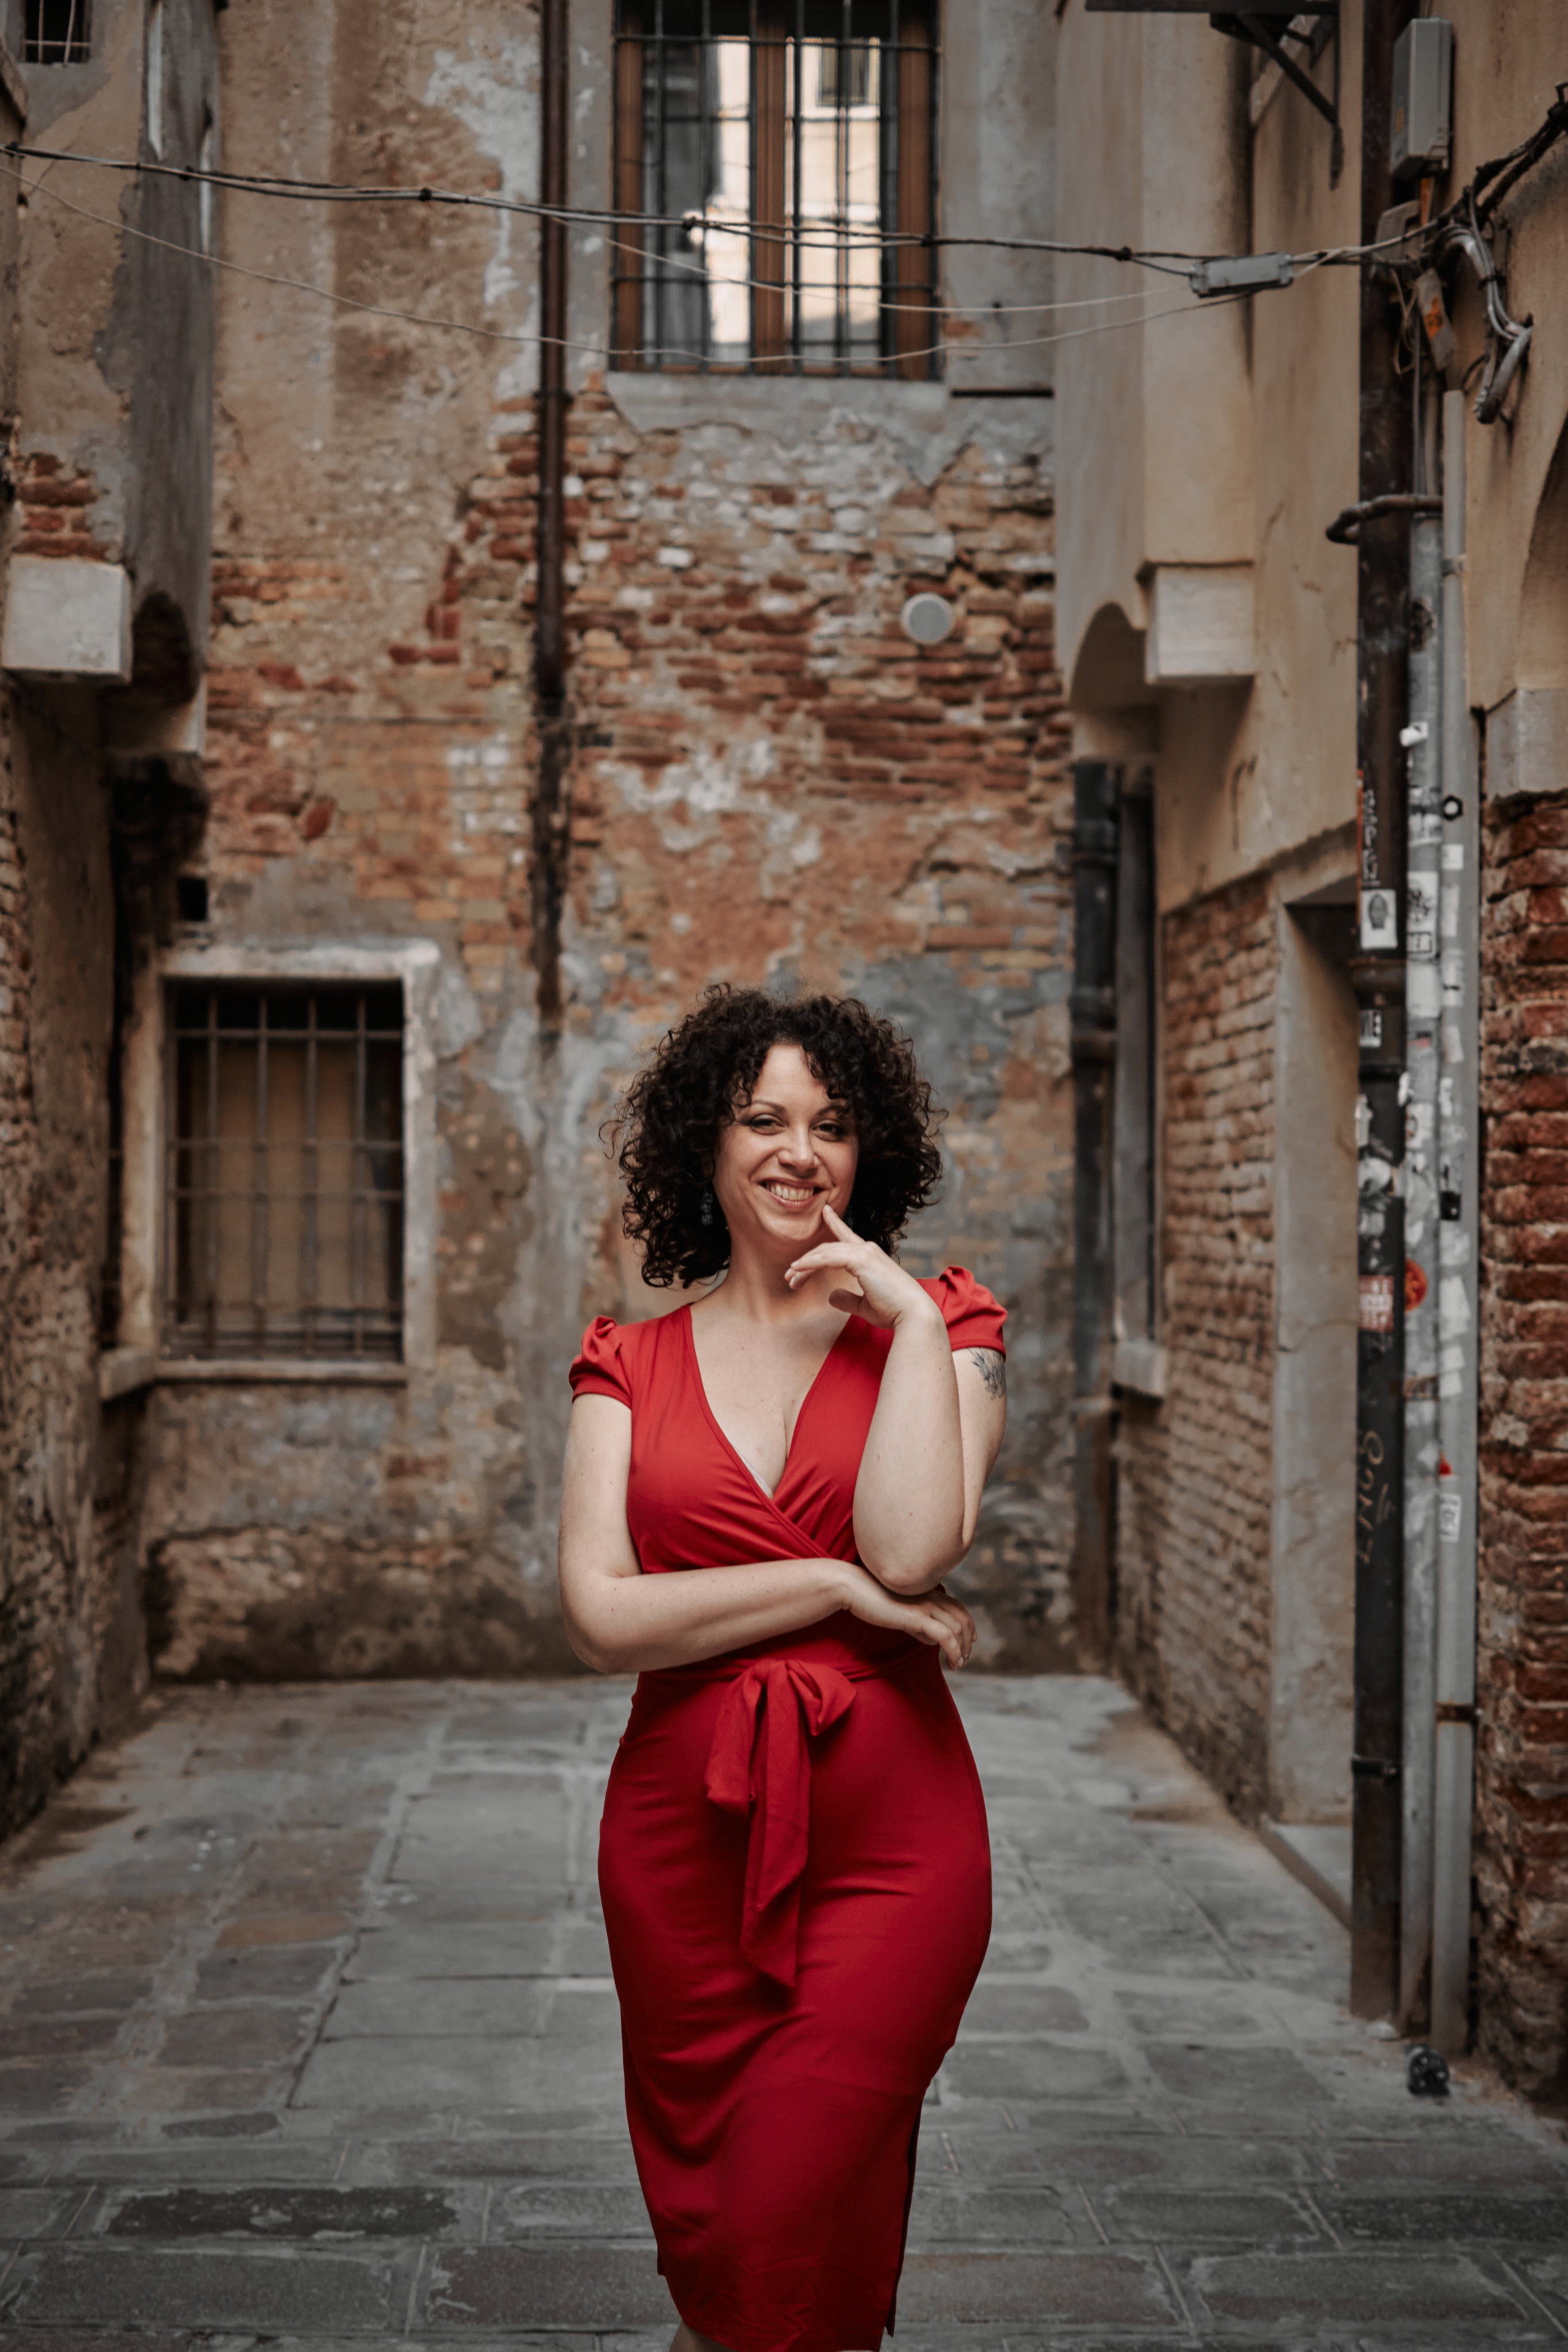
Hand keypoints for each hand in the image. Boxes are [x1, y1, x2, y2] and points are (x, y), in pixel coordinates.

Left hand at [784, 1204, 939, 1329]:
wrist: (912, 1314)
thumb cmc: (893, 1311)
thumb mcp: (865, 1305)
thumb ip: (847, 1299)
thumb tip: (831, 1296)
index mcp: (870, 1257)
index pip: (847, 1236)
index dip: (835, 1223)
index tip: (825, 1210)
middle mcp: (867, 1249)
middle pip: (828, 1249)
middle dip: (807, 1260)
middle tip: (790, 1275)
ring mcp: (865, 1252)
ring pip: (825, 1253)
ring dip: (804, 1265)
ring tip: (789, 1277)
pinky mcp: (861, 1260)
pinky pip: (827, 1258)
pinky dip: (810, 1263)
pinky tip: (797, 1270)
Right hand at [836, 1563, 975, 1669]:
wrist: (854, 1588)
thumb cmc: (872, 1599)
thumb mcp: (900, 1611)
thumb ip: (916, 1621)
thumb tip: (928, 1636)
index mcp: (927, 1592)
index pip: (957, 1607)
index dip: (968, 1624)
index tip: (970, 1641)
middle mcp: (931, 1597)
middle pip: (962, 1618)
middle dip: (967, 1640)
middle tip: (965, 1658)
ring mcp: (925, 1606)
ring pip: (958, 1628)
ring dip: (962, 1649)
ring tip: (958, 1664)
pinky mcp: (918, 1617)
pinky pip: (945, 1635)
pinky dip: (954, 1650)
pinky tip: (952, 1661)